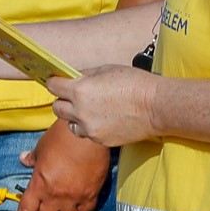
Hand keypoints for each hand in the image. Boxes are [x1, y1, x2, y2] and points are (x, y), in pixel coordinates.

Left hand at [13, 120, 110, 210]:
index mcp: (39, 185)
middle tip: (48, 209)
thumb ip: (32, 158)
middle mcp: (55, 196)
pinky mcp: (91, 195)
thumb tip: (23, 159)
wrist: (88, 133)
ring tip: (65, 207)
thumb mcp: (41, 148)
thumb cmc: (60, 138)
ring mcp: (74, 197)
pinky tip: (80, 205)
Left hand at [49, 65, 163, 148]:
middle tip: (72, 97)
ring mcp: (90, 129)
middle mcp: (80, 112)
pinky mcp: (100, 140)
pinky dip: (91, 127)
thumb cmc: (134, 83)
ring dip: (75, 116)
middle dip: (62, 101)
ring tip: (90, 110)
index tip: (57, 82)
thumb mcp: (106, 70)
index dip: (54, 82)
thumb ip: (85, 75)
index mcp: (80, 90)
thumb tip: (72, 77)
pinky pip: (87, 133)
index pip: (53, 86)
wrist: (156, 106)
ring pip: (70, 124)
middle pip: (56, 108)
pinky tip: (105, 119)